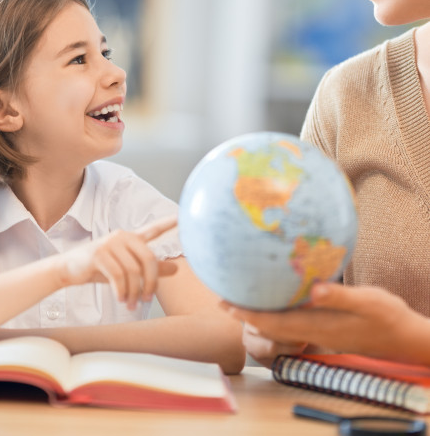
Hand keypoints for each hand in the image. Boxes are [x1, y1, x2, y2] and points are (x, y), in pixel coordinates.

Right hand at [57, 216, 177, 308]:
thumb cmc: (101, 268)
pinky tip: (121, 299)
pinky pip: (118, 276)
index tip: (180, 216)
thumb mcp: (127, 268)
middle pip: (148, 259)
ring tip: (131, 304)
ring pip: (133, 271)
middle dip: (151, 282)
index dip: (167, 223)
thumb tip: (176, 268)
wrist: (70, 269)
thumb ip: (151, 268)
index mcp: (131, 238)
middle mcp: (122, 237)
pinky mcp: (98, 254)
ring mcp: (110, 243)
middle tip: (146, 299)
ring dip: (133, 292)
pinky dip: (121, 291)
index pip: (153, 229)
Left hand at [221, 283, 429, 363]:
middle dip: (245, 314)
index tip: (226, 304)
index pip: (274, 323)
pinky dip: (278, 310)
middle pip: (270, 325)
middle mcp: (313, 331)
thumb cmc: (389, 318)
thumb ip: (340, 297)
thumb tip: (313, 290)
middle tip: (223, 299)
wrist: (406, 338)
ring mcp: (319, 331)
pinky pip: (294, 319)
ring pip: (280, 324)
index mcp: (318, 326)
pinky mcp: (326, 327)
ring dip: (259, 312)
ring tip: (241, 296)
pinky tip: (278, 296)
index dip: (248, 315)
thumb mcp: (368, 302)